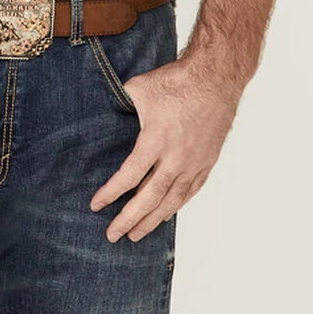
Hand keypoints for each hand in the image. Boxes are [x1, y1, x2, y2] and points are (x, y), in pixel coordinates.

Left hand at [89, 54, 240, 241]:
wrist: (216, 78)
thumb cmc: (177, 82)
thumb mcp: (139, 89)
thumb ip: (119, 107)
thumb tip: (100, 113)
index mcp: (156, 140)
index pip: (129, 176)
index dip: (111, 193)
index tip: (96, 206)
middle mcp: (176, 158)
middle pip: (149, 197)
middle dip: (128, 219)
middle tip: (112, 235)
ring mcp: (194, 162)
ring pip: (171, 200)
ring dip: (152, 220)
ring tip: (135, 235)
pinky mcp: (207, 162)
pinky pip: (190, 192)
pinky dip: (175, 206)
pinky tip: (164, 216)